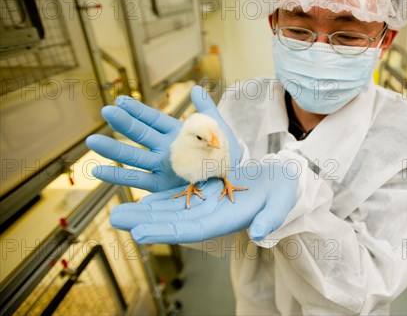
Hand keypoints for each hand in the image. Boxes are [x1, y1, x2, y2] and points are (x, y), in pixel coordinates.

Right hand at [86, 86, 241, 191]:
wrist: (233, 181)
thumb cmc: (225, 155)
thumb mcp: (218, 129)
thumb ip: (206, 110)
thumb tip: (196, 88)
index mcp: (176, 133)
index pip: (153, 119)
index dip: (138, 110)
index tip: (120, 101)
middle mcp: (165, 149)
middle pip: (140, 134)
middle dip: (123, 123)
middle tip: (105, 111)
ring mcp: (161, 167)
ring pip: (133, 156)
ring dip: (113, 149)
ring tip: (92, 142)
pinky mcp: (161, 185)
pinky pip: (137, 180)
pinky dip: (117, 176)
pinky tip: (98, 171)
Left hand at [109, 163, 297, 242]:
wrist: (281, 181)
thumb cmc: (283, 191)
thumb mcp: (282, 202)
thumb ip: (271, 218)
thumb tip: (259, 234)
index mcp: (226, 221)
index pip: (191, 230)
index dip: (165, 232)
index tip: (140, 234)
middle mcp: (211, 217)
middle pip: (173, 222)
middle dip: (144, 222)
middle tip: (116, 220)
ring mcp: (207, 207)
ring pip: (171, 212)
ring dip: (145, 213)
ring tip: (119, 213)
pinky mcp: (206, 195)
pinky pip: (179, 200)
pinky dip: (160, 201)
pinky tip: (141, 201)